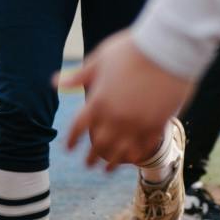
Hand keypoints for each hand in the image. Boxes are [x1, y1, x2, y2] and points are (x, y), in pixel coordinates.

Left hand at [57, 30, 194, 170]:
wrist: (166, 48)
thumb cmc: (131, 50)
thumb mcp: (100, 59)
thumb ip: (78, 76)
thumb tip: (53, 83)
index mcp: (97, 101)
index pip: (78, 128)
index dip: (71, 140)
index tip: (68, 148)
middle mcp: (115, 118)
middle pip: (98, 145)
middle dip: (90, 157)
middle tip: (87, 165)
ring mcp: (137, 124)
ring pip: (120, 152)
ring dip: (111, 162)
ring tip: (106, 170)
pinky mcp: (157, 124)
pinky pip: (144, 147)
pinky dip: (136, 155)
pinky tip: (132, 159)